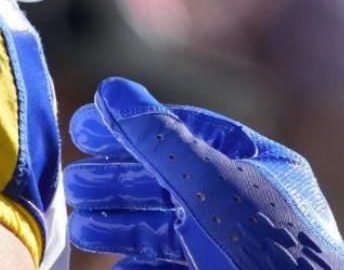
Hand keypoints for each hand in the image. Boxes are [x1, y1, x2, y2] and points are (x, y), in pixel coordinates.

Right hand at [64, 78, 343, 269]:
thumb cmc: (269, 248)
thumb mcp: (210, 184)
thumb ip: (157, 139)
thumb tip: (111, 90)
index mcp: (256, 165)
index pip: (186, 130)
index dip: (131, 127)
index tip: (83, 129)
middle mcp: (245, 203)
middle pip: (168, 181)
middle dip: (117, 182)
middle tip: (73, 184)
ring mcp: (234, 246)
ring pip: (165, 228)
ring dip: (120, 226)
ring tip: (81, 227)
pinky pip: (170, 265)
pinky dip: (138, 264)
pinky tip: (113, 267)